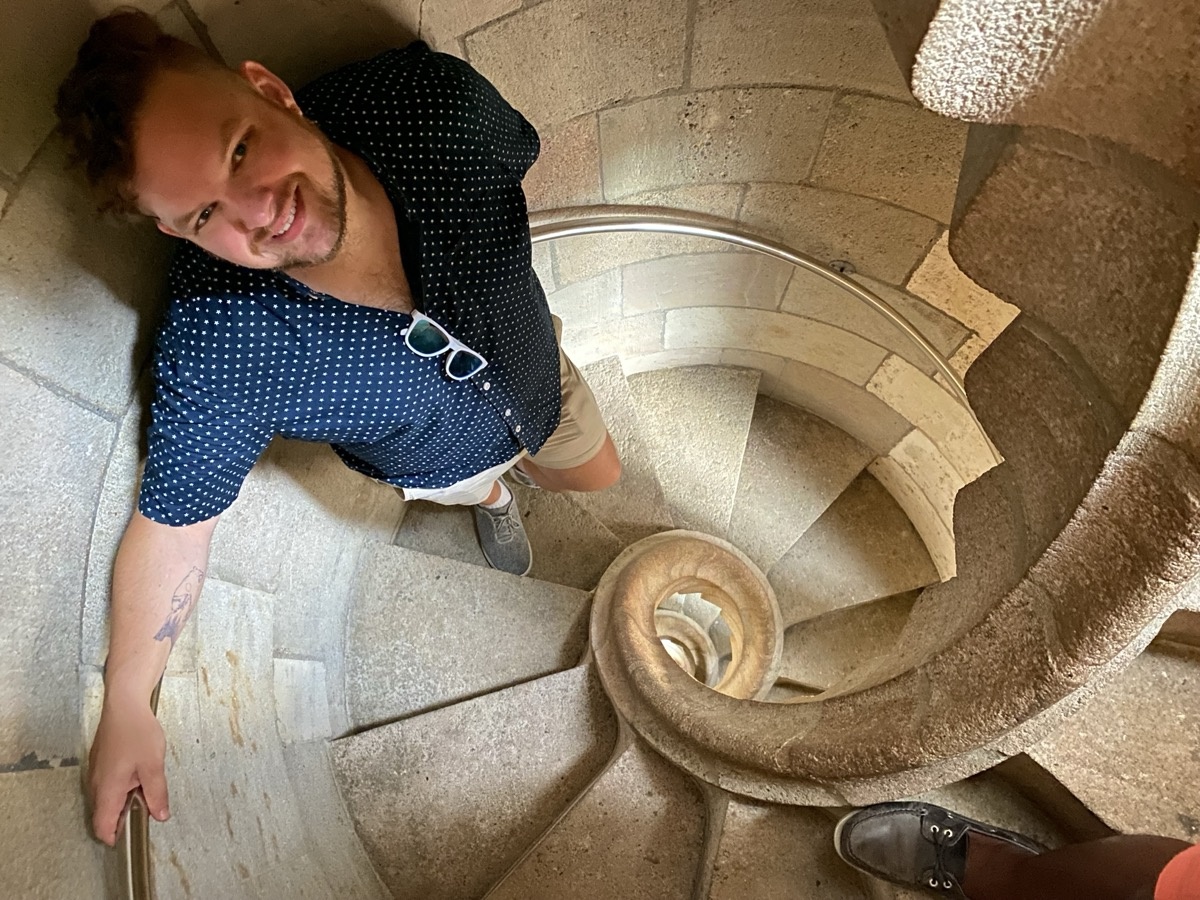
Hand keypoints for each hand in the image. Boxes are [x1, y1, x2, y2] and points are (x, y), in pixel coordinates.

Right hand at [88, 693, 170, 845]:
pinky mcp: (100, 763)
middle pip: (103, 814)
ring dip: (123, 801)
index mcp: (107, 789)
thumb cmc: (137, 732)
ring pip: (106, 799)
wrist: (124, 704)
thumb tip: (160, 815)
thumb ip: (156, 793)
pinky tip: (138, 774)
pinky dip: (121, 787)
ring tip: (145, 787)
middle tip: (146, 808)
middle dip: (122, 818)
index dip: (113, 837)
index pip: (101, 826)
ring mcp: (96, 773)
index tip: (129, 838)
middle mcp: (96, 784)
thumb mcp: (153, 765)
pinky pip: (107, 785)